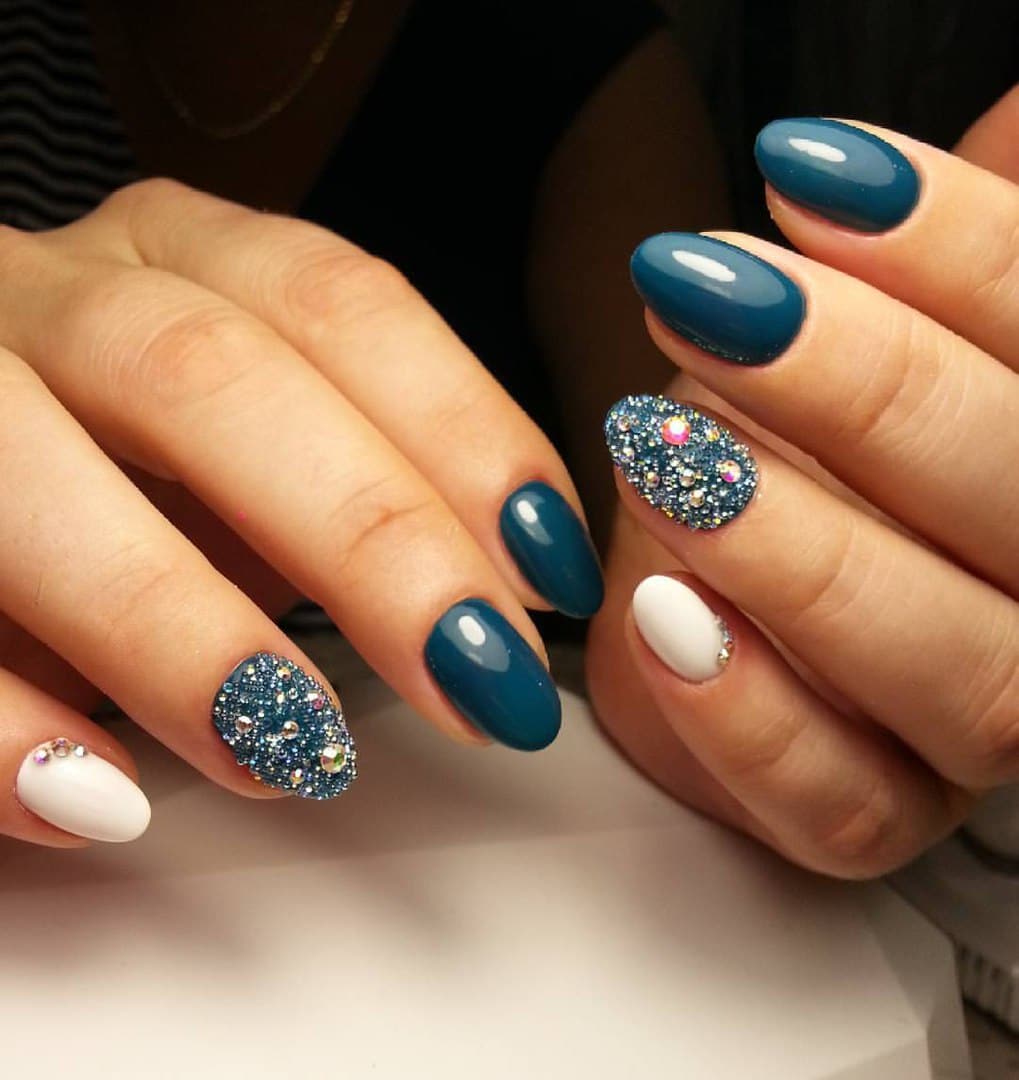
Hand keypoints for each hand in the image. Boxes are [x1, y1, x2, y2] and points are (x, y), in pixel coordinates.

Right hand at [0, 179, 600, 845]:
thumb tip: (509, 578)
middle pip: (209, 377)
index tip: (552, 568)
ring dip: (176, 626)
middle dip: (364, 537)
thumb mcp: (244, 450)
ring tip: (294, 751)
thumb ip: (347, 483)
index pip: (341, 306)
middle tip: (476, 683)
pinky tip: (97, 797)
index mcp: (172, 256)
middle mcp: (43, 293)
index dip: (462, 431)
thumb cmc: (122, 462)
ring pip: (29, 466)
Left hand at [588, 87, 1018, 877]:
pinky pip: (842, 800)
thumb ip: (934, 272)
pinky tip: (666, 617)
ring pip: (954, 668)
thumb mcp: (858, 338)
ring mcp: (972, 720)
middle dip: (863, 393)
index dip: (952, 254)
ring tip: (667, 458)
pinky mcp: (873, 809)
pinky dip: (749, 714)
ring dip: (800, 554)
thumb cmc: (787, 448)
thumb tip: (992, 123)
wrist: (712, 586)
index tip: (805, 176)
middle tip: (712, 308)